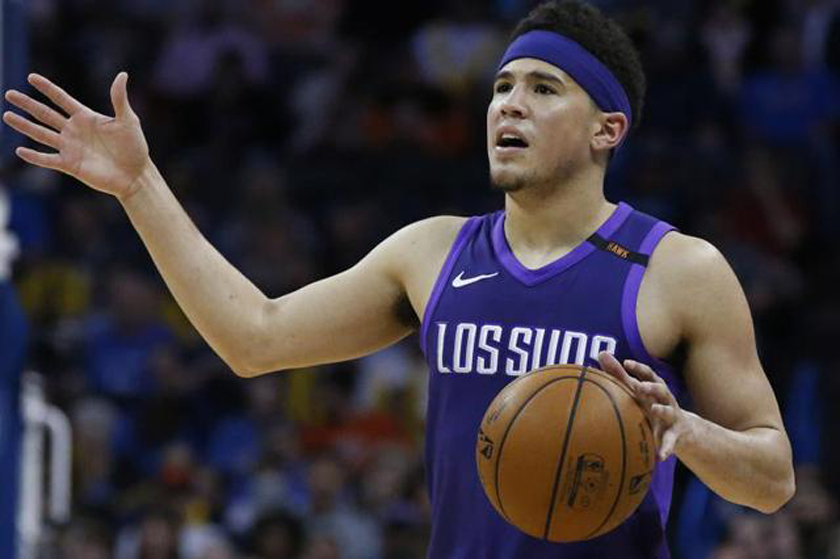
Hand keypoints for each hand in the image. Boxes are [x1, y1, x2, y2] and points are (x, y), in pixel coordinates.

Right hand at [3, 72, 149, 200]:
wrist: (136, 175)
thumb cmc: (135, 147)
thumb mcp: (128, 120)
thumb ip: (119, 99)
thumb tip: (122, 74)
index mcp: (86, 117)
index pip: (62, 99)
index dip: (47, 88)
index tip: (31, 77)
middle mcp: (74, 131)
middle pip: (45, 114)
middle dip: (27, 104)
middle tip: (9, 94)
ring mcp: (70, 148)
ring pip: (41, 134)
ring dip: (24, 125)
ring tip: (7, 116)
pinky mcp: (70, 165)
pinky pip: (48, 160)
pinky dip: (34, 156)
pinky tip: (20, 150)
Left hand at [598, 351, 689, 460]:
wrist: (681, 430)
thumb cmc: (651, 404)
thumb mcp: (638, 391)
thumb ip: (620, 374)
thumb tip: (601, 353)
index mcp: (655, 389)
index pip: (649, 375)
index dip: (639, 368)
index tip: (626, 363)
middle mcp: (665, 400)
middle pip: (662, 389)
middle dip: (651, 387)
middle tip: (639, 386)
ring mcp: (672, 417)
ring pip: (669, 412)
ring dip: (661, 410)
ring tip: (653, 410)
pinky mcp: (674, 435)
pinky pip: (671, 442)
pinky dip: (666, 448)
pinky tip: (660, 456)